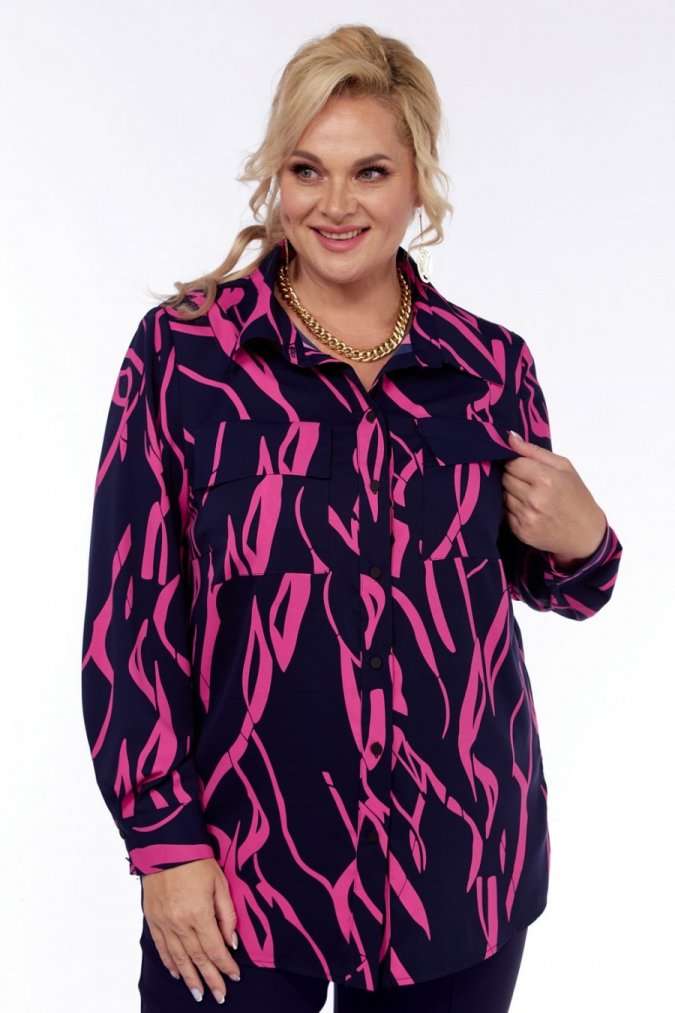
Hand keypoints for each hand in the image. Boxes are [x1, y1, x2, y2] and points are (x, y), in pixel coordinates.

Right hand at [141, 857, 239, 1003]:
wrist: (165, 846)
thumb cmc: (197, 861)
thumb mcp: (220, 883)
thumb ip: (227, 915)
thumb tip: (232, 942)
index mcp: (199, 913)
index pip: (215, 949)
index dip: (225, 966)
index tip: (234, 977)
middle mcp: (179, 923)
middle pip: (197, 958)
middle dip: (210, 979)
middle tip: (219, 996)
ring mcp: (164, 923)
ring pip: (178, 958)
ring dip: (189, 978)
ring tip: (198, 993)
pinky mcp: (153, 919)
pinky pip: (162, 947)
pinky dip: (170, 963)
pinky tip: (177, 973)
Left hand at [502, 430, 606, 564]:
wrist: (585, 534)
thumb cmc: (576, 496)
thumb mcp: (564, 467)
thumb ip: (534, 451)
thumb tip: (510, 437)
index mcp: (546, 479)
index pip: (512, 464)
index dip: (516, 463)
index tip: (523, 466)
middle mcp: (534, 499)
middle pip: (505, 479)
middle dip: (512, 477)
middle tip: (527, 481)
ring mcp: (526, 517)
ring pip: (502, 495)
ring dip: (511, 493)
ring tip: (528, 495)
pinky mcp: (521, 531)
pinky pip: (504, 513)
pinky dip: (512, 509)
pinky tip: (527, 509)